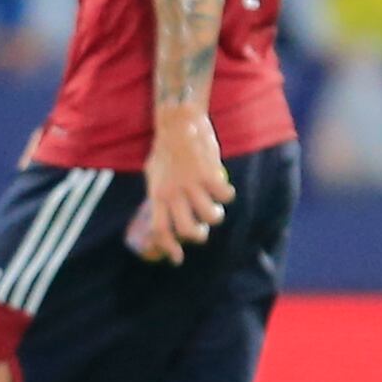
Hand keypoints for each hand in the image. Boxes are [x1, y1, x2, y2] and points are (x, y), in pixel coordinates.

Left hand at [130, 112, 232, 262]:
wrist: (178, 124)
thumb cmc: (166, 150)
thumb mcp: (154, 174)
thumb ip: (161, 194)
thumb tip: (166, 215)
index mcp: (157, 194)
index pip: (160, 229)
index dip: (168, 248)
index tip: (177, 258)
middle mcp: (173, 192)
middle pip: (188, 230)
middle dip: (198, 235)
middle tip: (201, 226)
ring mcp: (191, 184)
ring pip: (211, 217)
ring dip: (215, 215)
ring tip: (215, 207)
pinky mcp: (208, 174)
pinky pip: (225, 196)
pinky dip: (227, 194)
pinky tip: (223, 188)